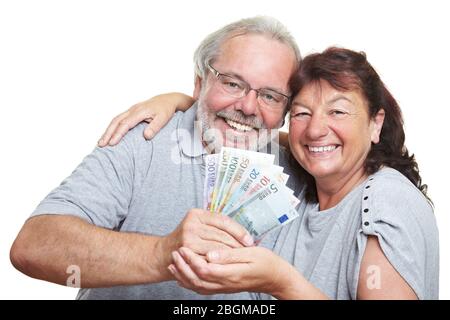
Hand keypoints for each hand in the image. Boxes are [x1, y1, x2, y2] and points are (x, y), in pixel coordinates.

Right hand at [98, 92, 193, 146]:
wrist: (167, 99)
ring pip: (115, 120)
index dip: (118, 134)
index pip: (125, 124)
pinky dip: (112, 127)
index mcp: (140, 111)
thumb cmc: (165, 110)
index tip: (112, 143)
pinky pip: (119, 119)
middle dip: (108, 133)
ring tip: (101, 142)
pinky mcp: (131, 112)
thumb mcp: (163, 118)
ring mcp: (131, 110)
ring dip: (108, 130)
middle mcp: (133, 110)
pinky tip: (109, 135)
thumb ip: (155, 127)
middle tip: (101, 144)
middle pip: (116, 121)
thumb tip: (146, 136)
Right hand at [156, 209, 253, 279]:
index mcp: (197, 214)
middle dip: (237, 244)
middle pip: (222, 235)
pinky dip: (220, 262)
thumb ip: (215, 224)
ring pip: (218, 248)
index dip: (239, 231)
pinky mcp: (187, 253)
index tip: (249, 240)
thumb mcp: (198, 225)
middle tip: (248, 251)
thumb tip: (242, 232)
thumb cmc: (188, 239)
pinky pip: (210, 258)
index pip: (224, 221)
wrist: (165, 253)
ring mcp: (188, 239)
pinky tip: (228, 264)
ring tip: (241, 258)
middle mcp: (191, 225)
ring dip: (231, 254)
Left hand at [167, 246, 289, 295]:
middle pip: (197, 280)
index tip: (183, 247)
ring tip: (173, 263)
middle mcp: (225, 283)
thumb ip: (229, 254)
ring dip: (183, 275)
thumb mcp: (251, 253)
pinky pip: (202, 289)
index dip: (191, 260)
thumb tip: (210, 253)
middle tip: (175, 253)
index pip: (205, 269)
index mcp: (232, 273)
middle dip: (183, 267)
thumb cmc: (266, 262)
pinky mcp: (223, 288)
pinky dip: (190, 283)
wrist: (275, 278)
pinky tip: (183, 275)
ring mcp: (224, 287)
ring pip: (198, 287)